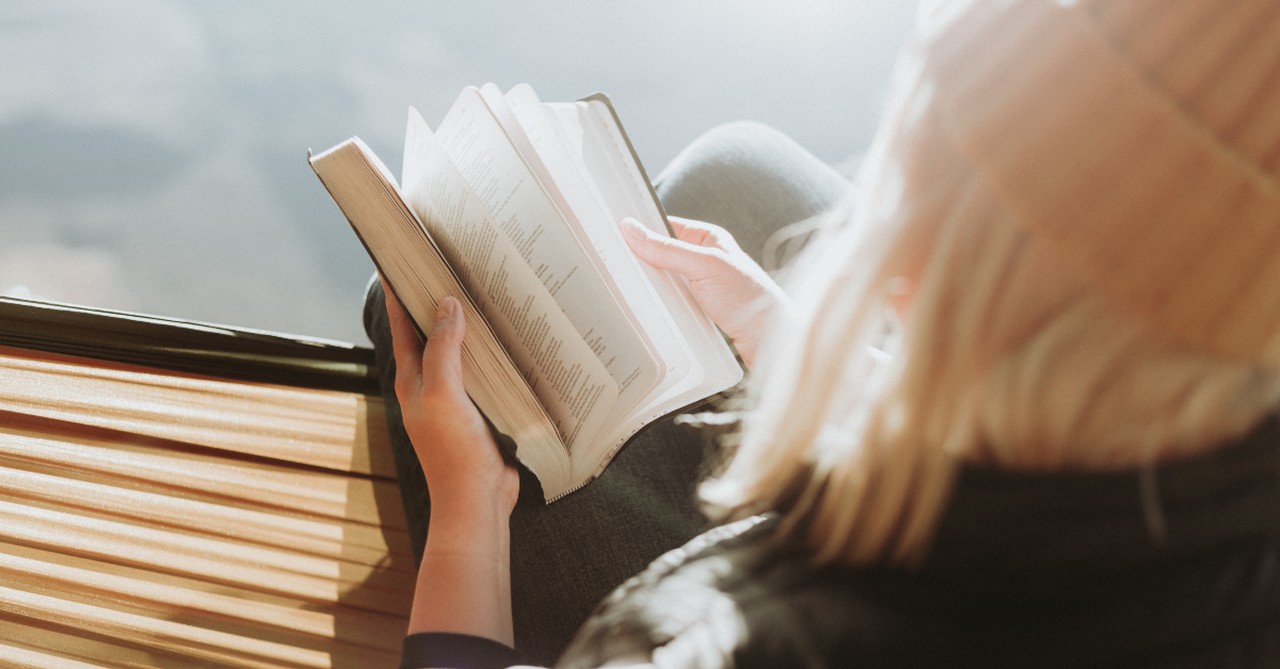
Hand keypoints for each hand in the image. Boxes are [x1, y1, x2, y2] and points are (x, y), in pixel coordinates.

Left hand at [383, 282, 518, 514]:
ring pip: (458, 353)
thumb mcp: (444, 393)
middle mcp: (429, 386)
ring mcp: (454, 400)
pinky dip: (489, 354)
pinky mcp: (478, 412)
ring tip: (478, 294)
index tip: (396, 260)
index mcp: (412, 380)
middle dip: (433, 303)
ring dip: (466, 327)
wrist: (476, 502)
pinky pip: (482, 374)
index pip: (401, 325)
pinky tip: (505, 342)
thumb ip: (444, 349)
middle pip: (429, 334)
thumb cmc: (453, 452)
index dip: (398, 293)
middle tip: (444, 266)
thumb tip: (446, 305)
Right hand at [622, 216, 787, 366]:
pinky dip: (659, 304)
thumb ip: (666, 248)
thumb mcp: (703, 266)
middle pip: (661, 255)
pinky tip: (647, 309)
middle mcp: (703, 258)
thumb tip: (632, 229)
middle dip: (641, 261)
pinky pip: (671, 302)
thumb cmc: (748, 297)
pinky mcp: (699, 308)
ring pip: (664, 280)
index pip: (665, 226)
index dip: (641, 230)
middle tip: (614, 264)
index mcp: (707, 238)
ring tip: (626, 287)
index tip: (615, 235)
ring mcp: (700, 284)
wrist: (770, 337)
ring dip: (650, 286)